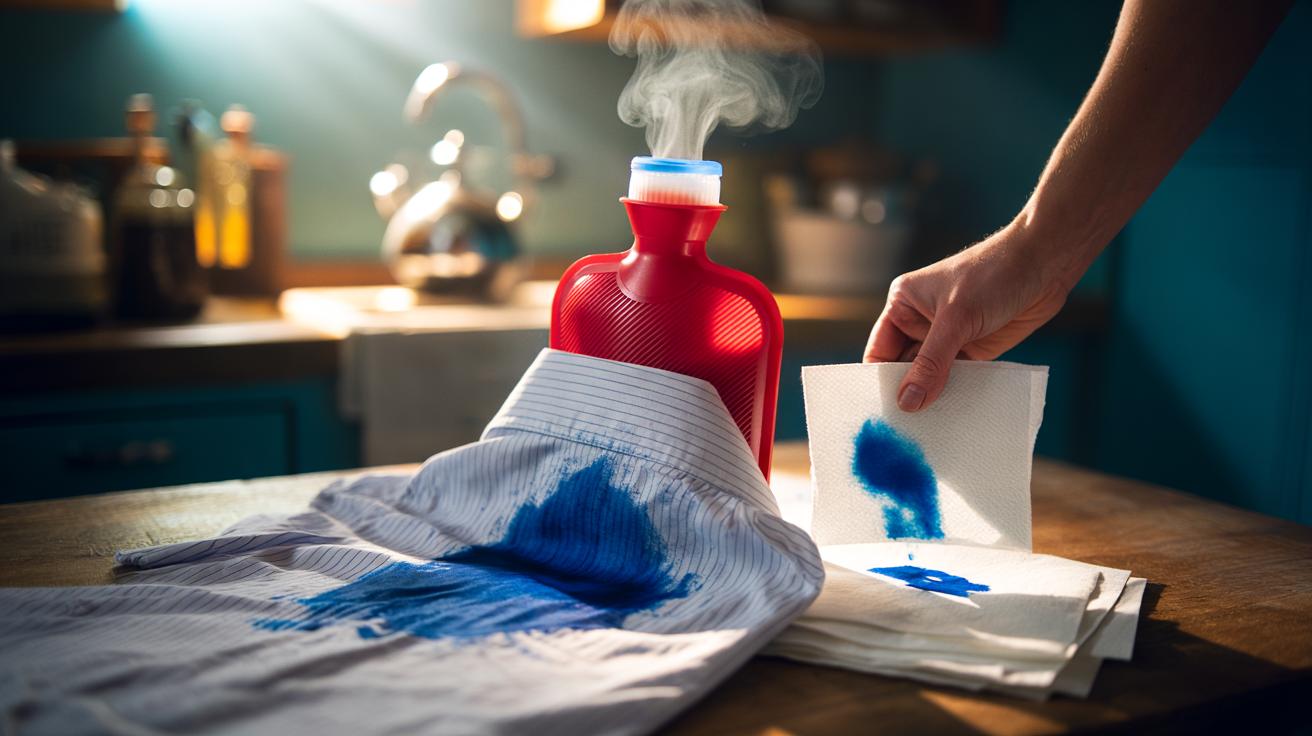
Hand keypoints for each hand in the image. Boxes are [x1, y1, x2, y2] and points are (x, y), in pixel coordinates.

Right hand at [863, 222, 1072, 411]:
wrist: (1044, 265)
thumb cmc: (992, 275)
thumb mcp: (956, 319)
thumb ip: (931, 363)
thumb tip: (907, 403)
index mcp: (903, 305)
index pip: (879, 351)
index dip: (878, 381)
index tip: (879, 413)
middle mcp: (920, 323)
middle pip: (903, 369)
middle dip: (904, 395)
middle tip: (902, 431)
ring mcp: (948, 338)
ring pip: (930, 377)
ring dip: (931, 399)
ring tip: (926, 431)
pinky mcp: (973, 350)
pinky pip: (957, 379)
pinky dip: (954, 396)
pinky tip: (952, 416)